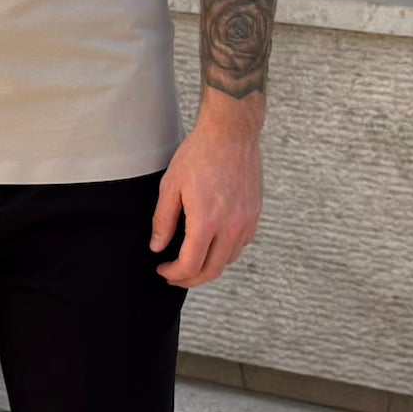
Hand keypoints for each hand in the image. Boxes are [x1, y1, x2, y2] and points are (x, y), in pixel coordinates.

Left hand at [150, 108, 262, 288]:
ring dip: (208, 266)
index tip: (162, 269)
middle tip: (174, 275)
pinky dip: (224, 252)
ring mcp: (246, 221)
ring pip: (228, 260)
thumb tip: (157, 247)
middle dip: (190, 279)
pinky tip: (211, 243)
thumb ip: (163, 221)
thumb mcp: (171, 185)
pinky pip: (240, 244)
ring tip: (191, 260)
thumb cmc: (198, 154)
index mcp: (206, 221)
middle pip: (212, 271)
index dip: (174, 274)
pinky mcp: (254, 214)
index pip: (191, 266)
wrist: (232, 132)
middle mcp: (230, 226)